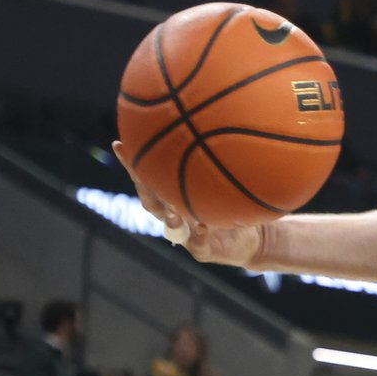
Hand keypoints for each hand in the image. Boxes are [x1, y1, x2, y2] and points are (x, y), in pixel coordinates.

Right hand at [111, 141, 264, 267]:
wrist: (256, 238)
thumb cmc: (236, 205)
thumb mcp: (225, 181)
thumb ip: (214, 163)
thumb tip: (209, 125)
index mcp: (175, 198)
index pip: (150, 178)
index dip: (133, 164)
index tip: (120, 144)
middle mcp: (177, 215)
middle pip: (153, 201)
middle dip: (144, 187)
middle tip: (139, 173)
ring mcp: (187, 234)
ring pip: (171, 226)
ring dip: (169, 216)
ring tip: (170, 210)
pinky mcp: (202, 251)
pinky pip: (197, 244)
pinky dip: (198, 234)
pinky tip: (202, 225)